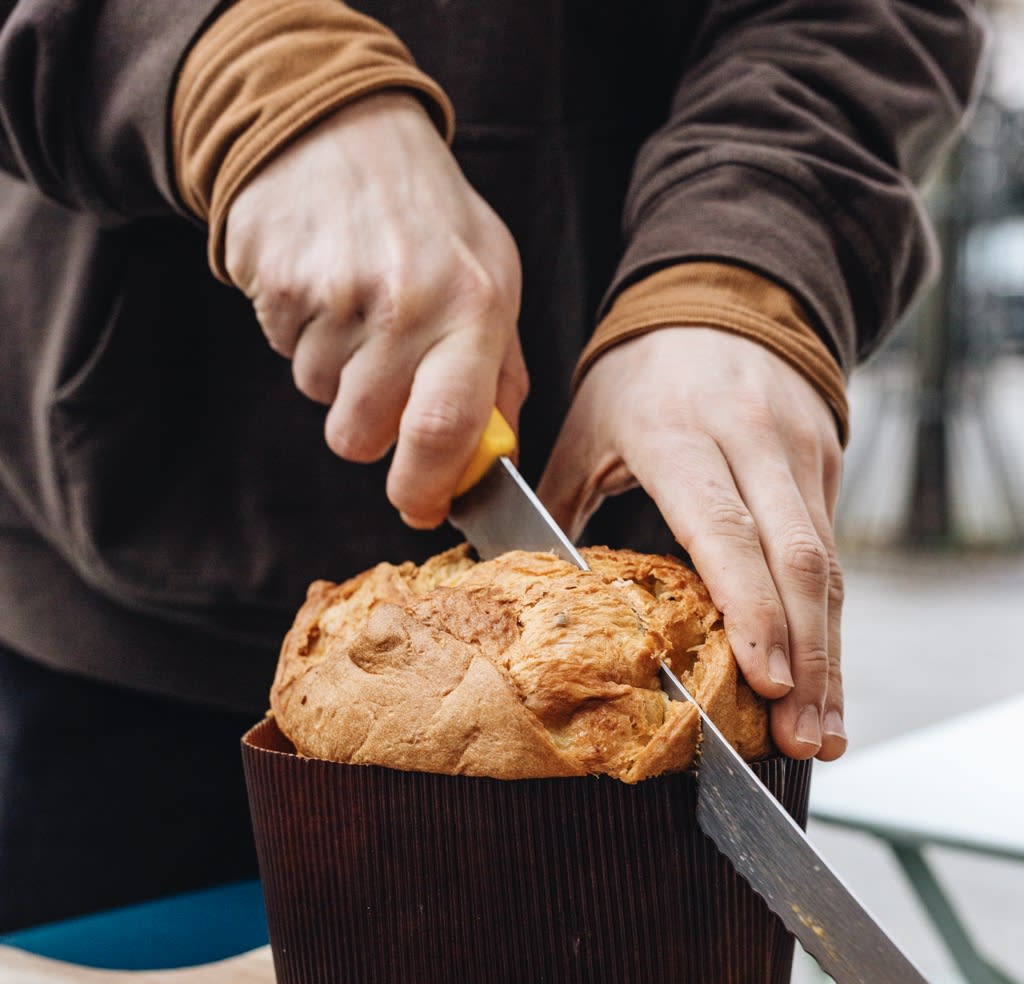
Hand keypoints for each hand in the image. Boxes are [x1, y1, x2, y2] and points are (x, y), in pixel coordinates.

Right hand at [224, 92, 527, 526]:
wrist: (338, 126)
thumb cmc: (428, 215)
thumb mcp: (493, 278)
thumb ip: (499, 373)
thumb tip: (493, 458)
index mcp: (473, 309)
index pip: (445, 431)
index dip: (425, 488)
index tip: (420, 508)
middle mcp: (405, 304)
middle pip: (362, 437)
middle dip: (368, 430)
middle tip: (382, 377)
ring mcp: (334, 293)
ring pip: (320, 400)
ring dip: (335, 376)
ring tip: (357, 309)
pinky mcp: (277, 282)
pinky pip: (285, 354)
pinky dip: (302, 336)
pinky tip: (324, 288)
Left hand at [536, 327, 845, 760]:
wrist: (725, 296)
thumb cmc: (641, 371)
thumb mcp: (588, 424)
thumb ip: (555, 504)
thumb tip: (513, 582)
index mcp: (682, 435)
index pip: (726, 529)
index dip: (751, 607)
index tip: (765, 678)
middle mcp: (755, 446)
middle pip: (797, 562)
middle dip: (806, 659)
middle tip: (802, 738)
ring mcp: (801, 458)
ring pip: (829, 568)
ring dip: (829, 657)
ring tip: (822, 734)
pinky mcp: (828, 469)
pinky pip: (835, 557)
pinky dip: (831, 626)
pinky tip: (825, 683)